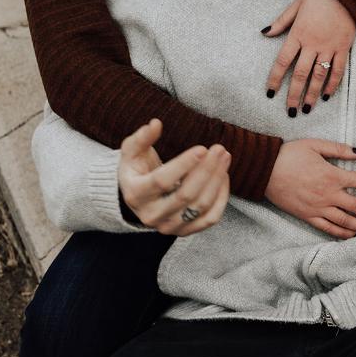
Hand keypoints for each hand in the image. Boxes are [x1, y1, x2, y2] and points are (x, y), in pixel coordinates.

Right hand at [118, 118, 230, 235]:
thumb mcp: (131, 152)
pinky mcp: (184, 232)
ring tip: (224, 158)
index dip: (184, 165)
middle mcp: (151, 215)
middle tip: (219, 149)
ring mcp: (168, 227)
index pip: (162, 181)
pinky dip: (221, 198)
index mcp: (135, 194)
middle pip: (185, 195)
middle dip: (206, 170)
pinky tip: (223, 176)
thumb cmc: (136, 170)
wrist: (137, 198)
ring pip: (200, 207)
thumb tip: (155, 124)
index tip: (202, 148)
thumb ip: (141, 138)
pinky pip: (210, 219)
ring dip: (217, 181)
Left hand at [262, 0, 355, 113]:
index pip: (283, 61)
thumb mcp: (296, 5)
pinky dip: (332, 84)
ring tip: (307, 109)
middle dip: (294, 95)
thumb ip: (281, 22)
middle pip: (301, 74)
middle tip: (290, 111)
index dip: (275, 79)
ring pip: (319, 76)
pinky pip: (338, 70)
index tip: (270, 93)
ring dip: (312, 94)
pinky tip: (326, 95)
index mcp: (298, 34)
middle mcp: (313, 44)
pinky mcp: (343, 48)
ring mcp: (329, 48)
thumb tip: (264, 33)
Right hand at [264, 138, 355, 238]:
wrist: (264, 170)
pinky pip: (329, 229)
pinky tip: (353, 237)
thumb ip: (339, 149)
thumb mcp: (315, 145)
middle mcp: (329, 195)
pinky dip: (343, 235)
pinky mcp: (308, 216)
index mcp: (332, 176)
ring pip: (347, 222)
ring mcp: (318, 208)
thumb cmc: (289, 154)